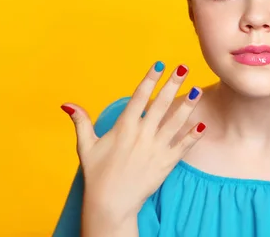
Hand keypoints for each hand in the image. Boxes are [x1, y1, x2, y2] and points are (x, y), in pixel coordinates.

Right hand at [60, 62, 205, 225]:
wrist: (111, 204)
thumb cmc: (97, 174)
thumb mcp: (86, 147)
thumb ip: (81, 122)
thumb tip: (67, 104)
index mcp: (124, 127)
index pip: (139, 97)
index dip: (150, 79)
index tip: (159, 64)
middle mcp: (142, 135)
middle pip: (161, 104)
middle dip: (173, 84)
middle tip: (184, 68)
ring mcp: (156, 148)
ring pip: (175, 122)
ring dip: (187, 106)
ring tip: (197, 90)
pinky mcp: (166, 163)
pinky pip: (183, 146)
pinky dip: (193, 136)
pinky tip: (202, 125)